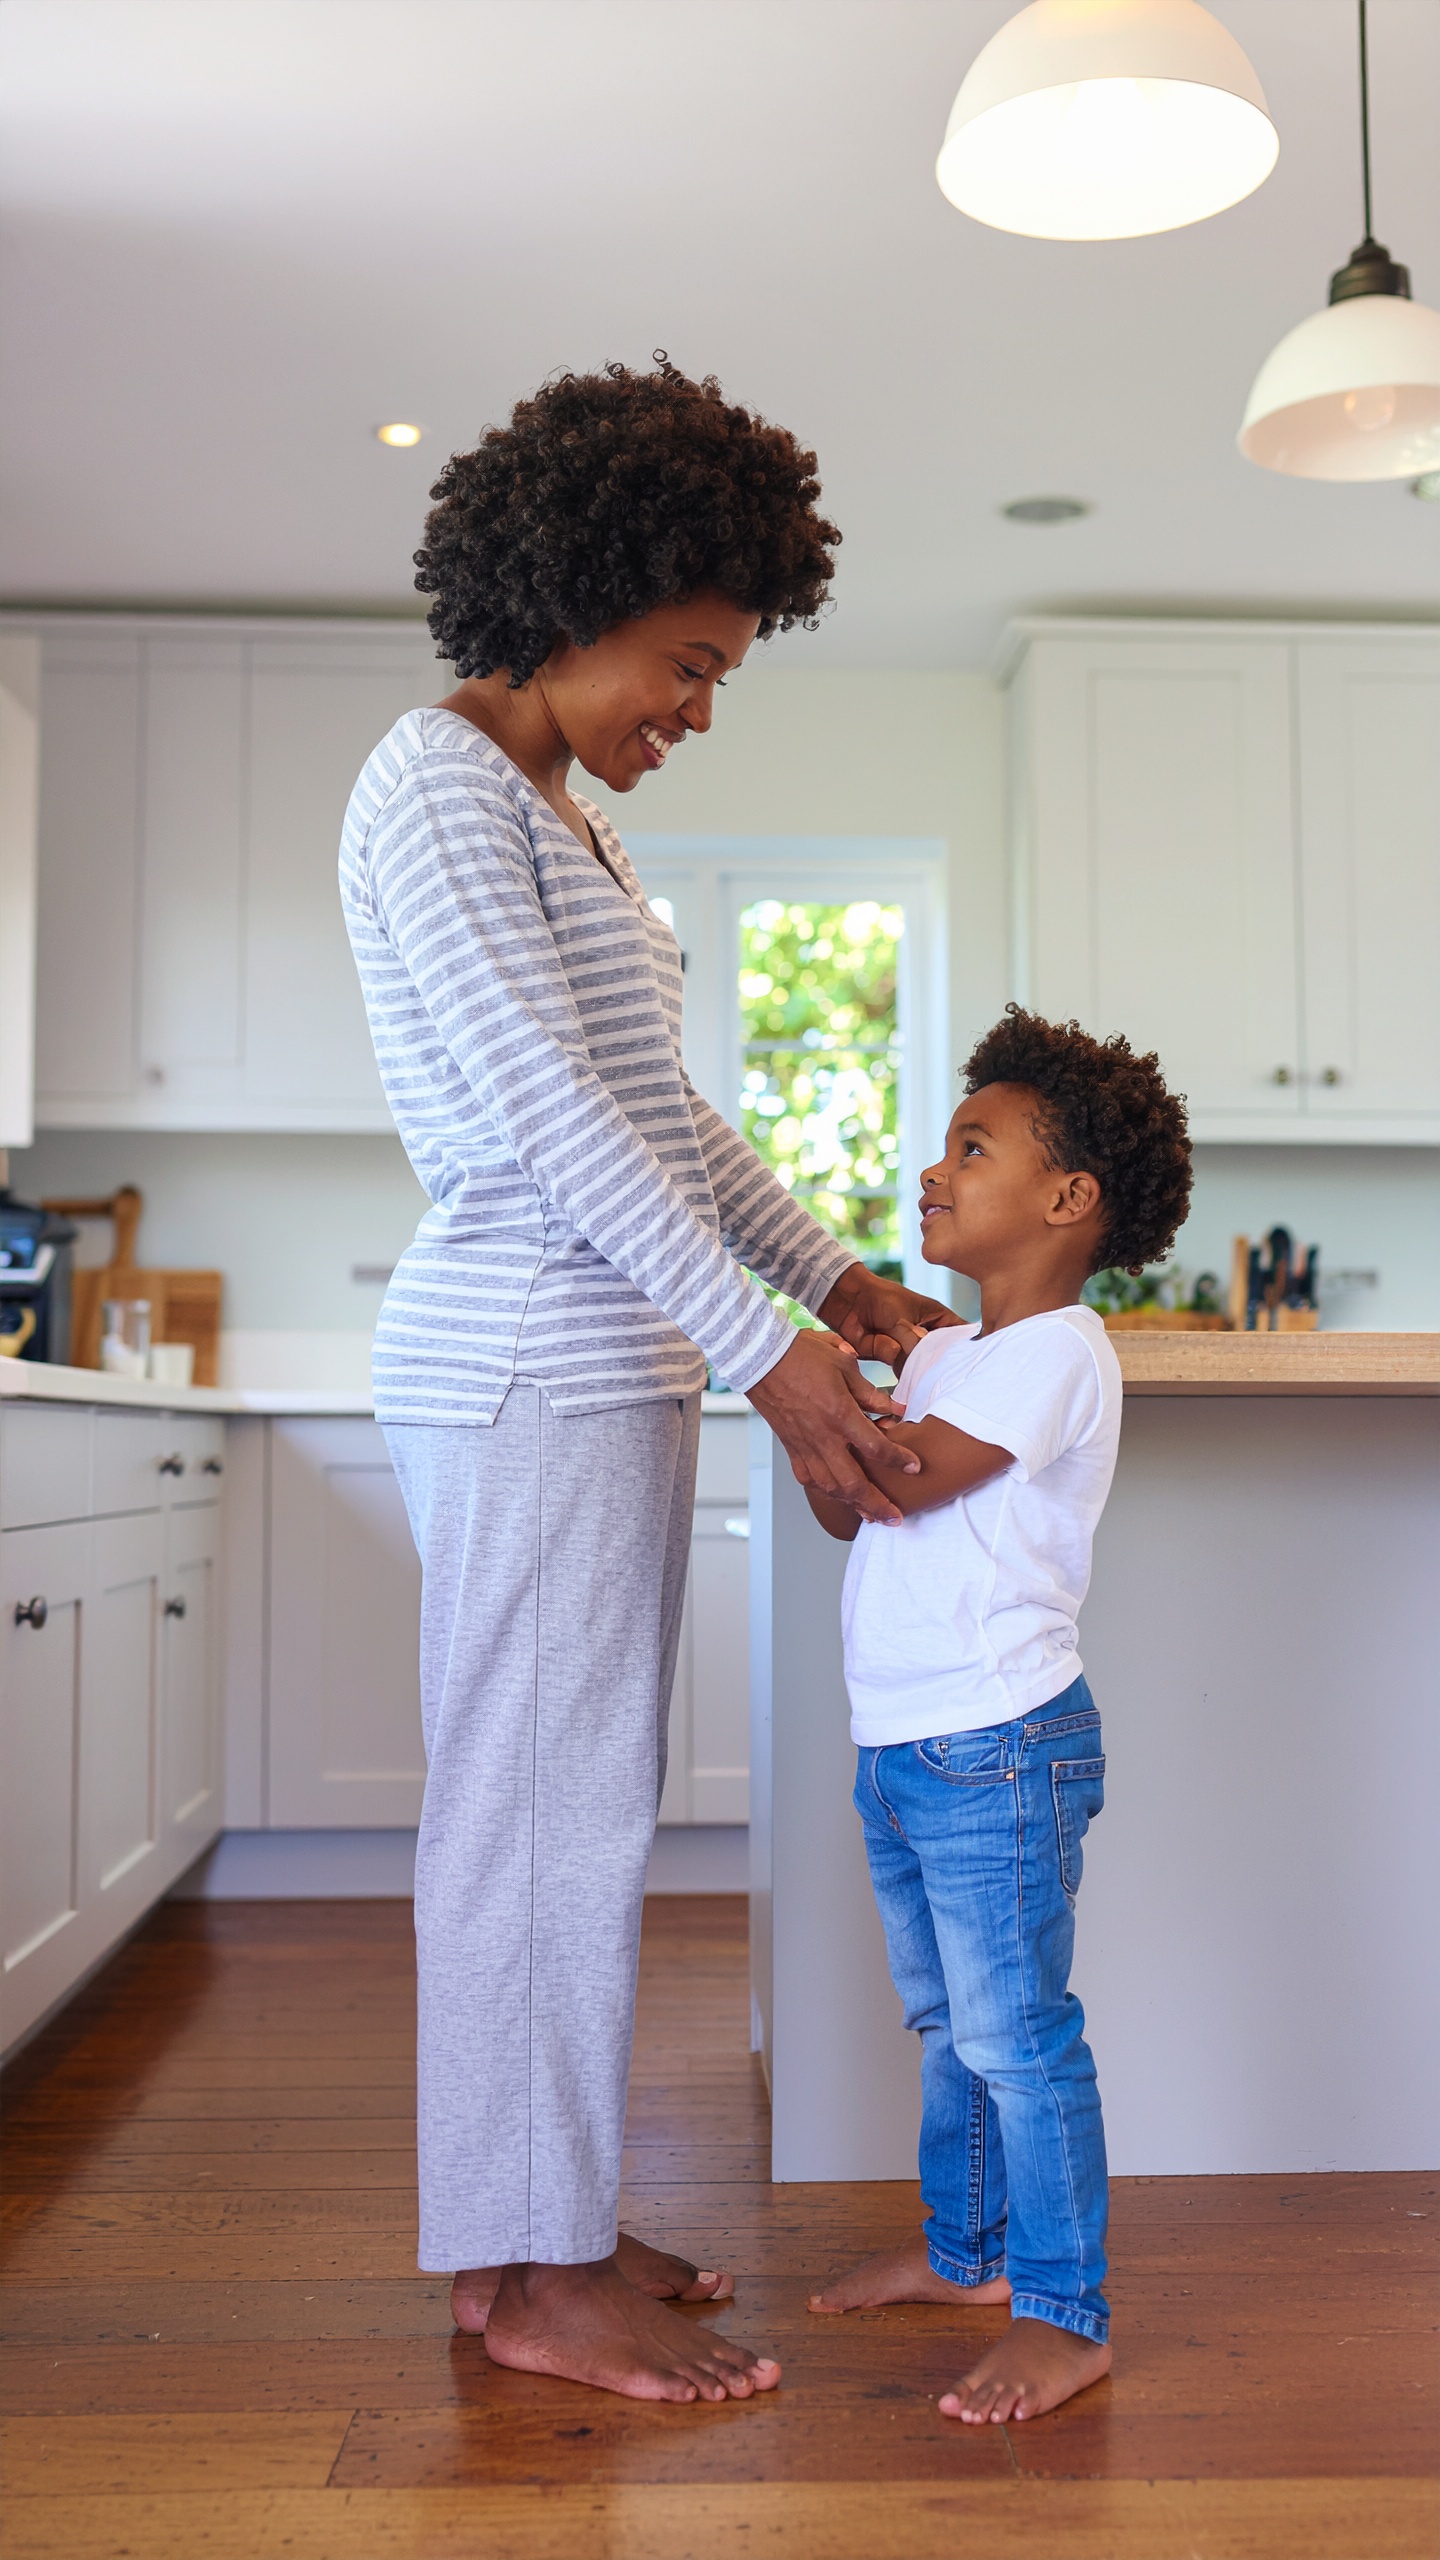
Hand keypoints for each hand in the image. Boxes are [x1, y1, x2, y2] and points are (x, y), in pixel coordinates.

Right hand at [747, 1328, 921, 1526]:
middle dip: (876, 1504)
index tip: (914, 1467)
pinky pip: (809, 1479)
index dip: (899, 1460)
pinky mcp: (790, 1447)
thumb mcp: (844, 1365)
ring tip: (870, 1513)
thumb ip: (871, 1392)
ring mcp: (804, 1445)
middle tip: (894, 1518)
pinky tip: (837, 1494)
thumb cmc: (801, 1355)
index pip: (876, 1447)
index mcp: (839, 1414)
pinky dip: (826, 1490)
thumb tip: (897, 1407)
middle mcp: (822, 1437)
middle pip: (853, 1483)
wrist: (760, 1359)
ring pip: (830, 1487)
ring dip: (852, 1503)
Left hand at [817, 1265, 959, 1374]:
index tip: (969, 1364)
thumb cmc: (879, 1298)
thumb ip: (912, 1343)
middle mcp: (928, 1336)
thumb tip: (921, 1367)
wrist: (848, 1301)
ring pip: (923, 1367)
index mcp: (939, 1319)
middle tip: (944, 1378)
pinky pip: (903, 1373)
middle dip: (942, 1367)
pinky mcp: (894, 1359)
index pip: (962, 1335)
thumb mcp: (900, 1319)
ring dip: (921, 1373)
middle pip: (944, 1356)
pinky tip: (907, 1382)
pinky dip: (903, 1378)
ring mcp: (912, 1349)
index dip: (967, 1349)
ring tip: (923, 1380)